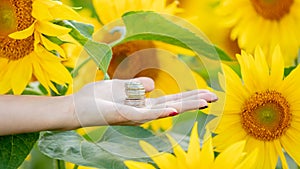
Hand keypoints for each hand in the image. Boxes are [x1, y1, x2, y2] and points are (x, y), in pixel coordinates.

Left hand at [72, 77, 217, 126]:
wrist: (75, 108)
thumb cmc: (97, 98)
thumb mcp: (121, 86)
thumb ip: (138, 86)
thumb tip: (154, 85)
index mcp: (143, 104)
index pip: (171, 98)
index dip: (188, 95)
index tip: (206, 93)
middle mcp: (142, 111)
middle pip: (173, 104)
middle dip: (194, 100)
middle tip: (215, 97)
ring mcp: (134, 115)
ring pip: (164, 110)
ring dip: (185, 105)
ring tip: (205, 101)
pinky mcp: (123, 115)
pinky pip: (143, 114)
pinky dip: (159, 111)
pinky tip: (174, 108)